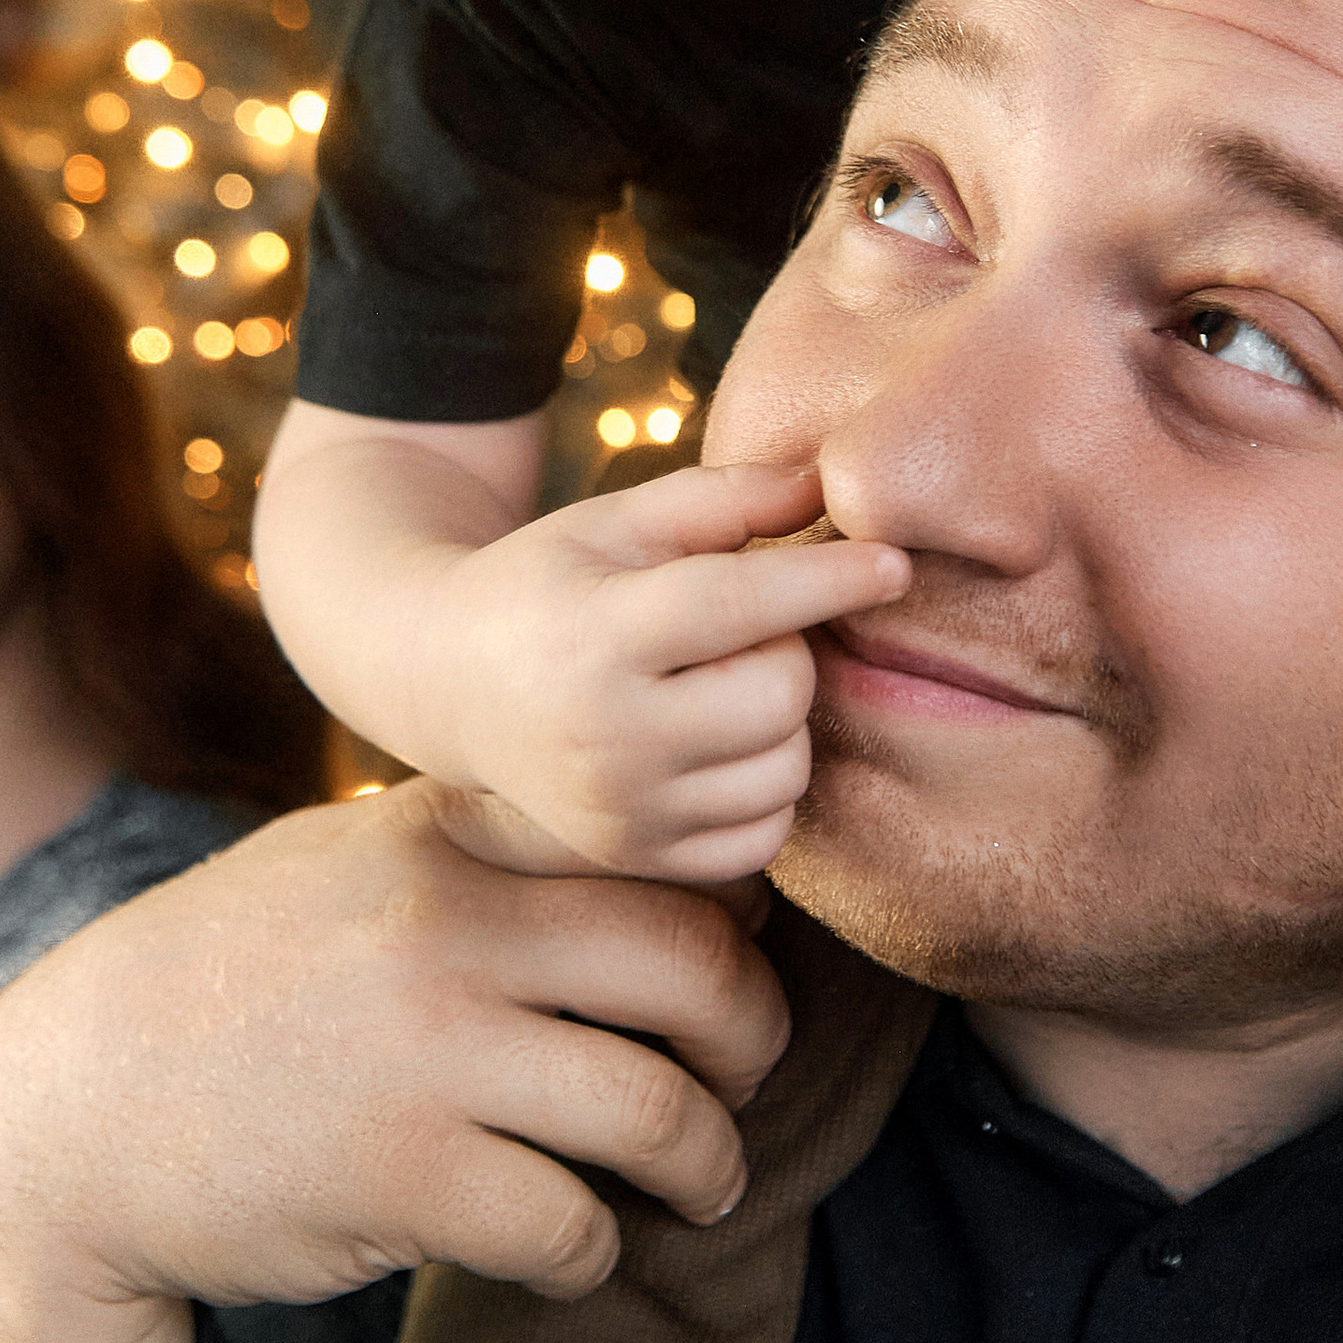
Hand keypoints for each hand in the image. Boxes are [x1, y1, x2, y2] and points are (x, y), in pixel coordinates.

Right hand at [0, 783, 788, 1342]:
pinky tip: (575, 1246)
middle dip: (755, 1036)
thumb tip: (664, 867)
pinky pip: (576, 1227)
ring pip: (662, 1112)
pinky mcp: (402, 1182)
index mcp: (444, 838)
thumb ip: (485, 850)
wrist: (71, 1121)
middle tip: (746, 1076)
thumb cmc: (236, 986)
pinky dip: (598, 1252)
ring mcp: (426, 1056)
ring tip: (706, 1180)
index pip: (657, 849)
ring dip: (709, 1162)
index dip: (731, 911)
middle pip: (697, 969)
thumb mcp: (346, 868)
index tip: (732, 957)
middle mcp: (446, 929)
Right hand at [421, 463, 908, 881]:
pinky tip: (720, 746)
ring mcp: (622, 810)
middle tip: (741, 629)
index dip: (832, 579)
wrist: (448, 686)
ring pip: (787, 769)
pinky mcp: (638, 858)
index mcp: (597, 634)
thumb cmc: (549, 584)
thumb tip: (833, 484)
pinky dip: (766, 788)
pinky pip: (766, 835)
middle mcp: (606, 736)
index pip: (743, 606)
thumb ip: (726, 499)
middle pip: (782, 691)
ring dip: (782, 720)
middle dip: (789, 647)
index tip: (895, 563)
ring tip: (721, 684)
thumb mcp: (617, 521)